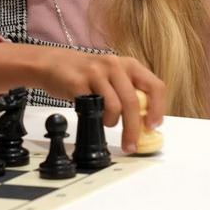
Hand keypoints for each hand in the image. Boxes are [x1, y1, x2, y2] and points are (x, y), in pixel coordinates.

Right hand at [0, 42, 165, 153]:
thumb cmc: (85, 74)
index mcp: (128, 64)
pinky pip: (94, 107)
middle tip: (131, 144)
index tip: (153, 126)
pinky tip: (93, 117)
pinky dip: (97, 118)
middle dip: (134, 128)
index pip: (155, 86)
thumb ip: (129, 92)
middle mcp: (114, 65)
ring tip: (107, 124)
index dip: (157, 109)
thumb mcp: (113, 77)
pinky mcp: (78, 83)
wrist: (52, 64)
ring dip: (113, 123)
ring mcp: (96, 73)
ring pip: (115, 106)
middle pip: (134, 101)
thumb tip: (145, 122)